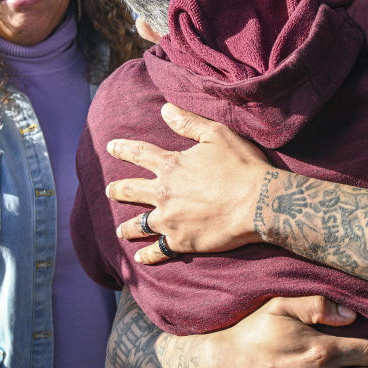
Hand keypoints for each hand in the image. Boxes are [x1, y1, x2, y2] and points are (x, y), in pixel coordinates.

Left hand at [105, 103, 271, 262]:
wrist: (258, 203)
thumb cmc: (241, 166)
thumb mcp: (217, 134)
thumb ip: (189, 122)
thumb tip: (165, 109)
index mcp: (171, 166)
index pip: (140, 154)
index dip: (124, 149)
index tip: (110, 147)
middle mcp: (164, 194)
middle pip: (133, 191)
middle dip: (119, 190)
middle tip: (109, 190)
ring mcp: (170, 220)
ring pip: (140, 225)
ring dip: (128, 228)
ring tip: (119, 231)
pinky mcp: (182, 242)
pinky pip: (158, 251)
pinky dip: (148, 256)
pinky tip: (140, 258)